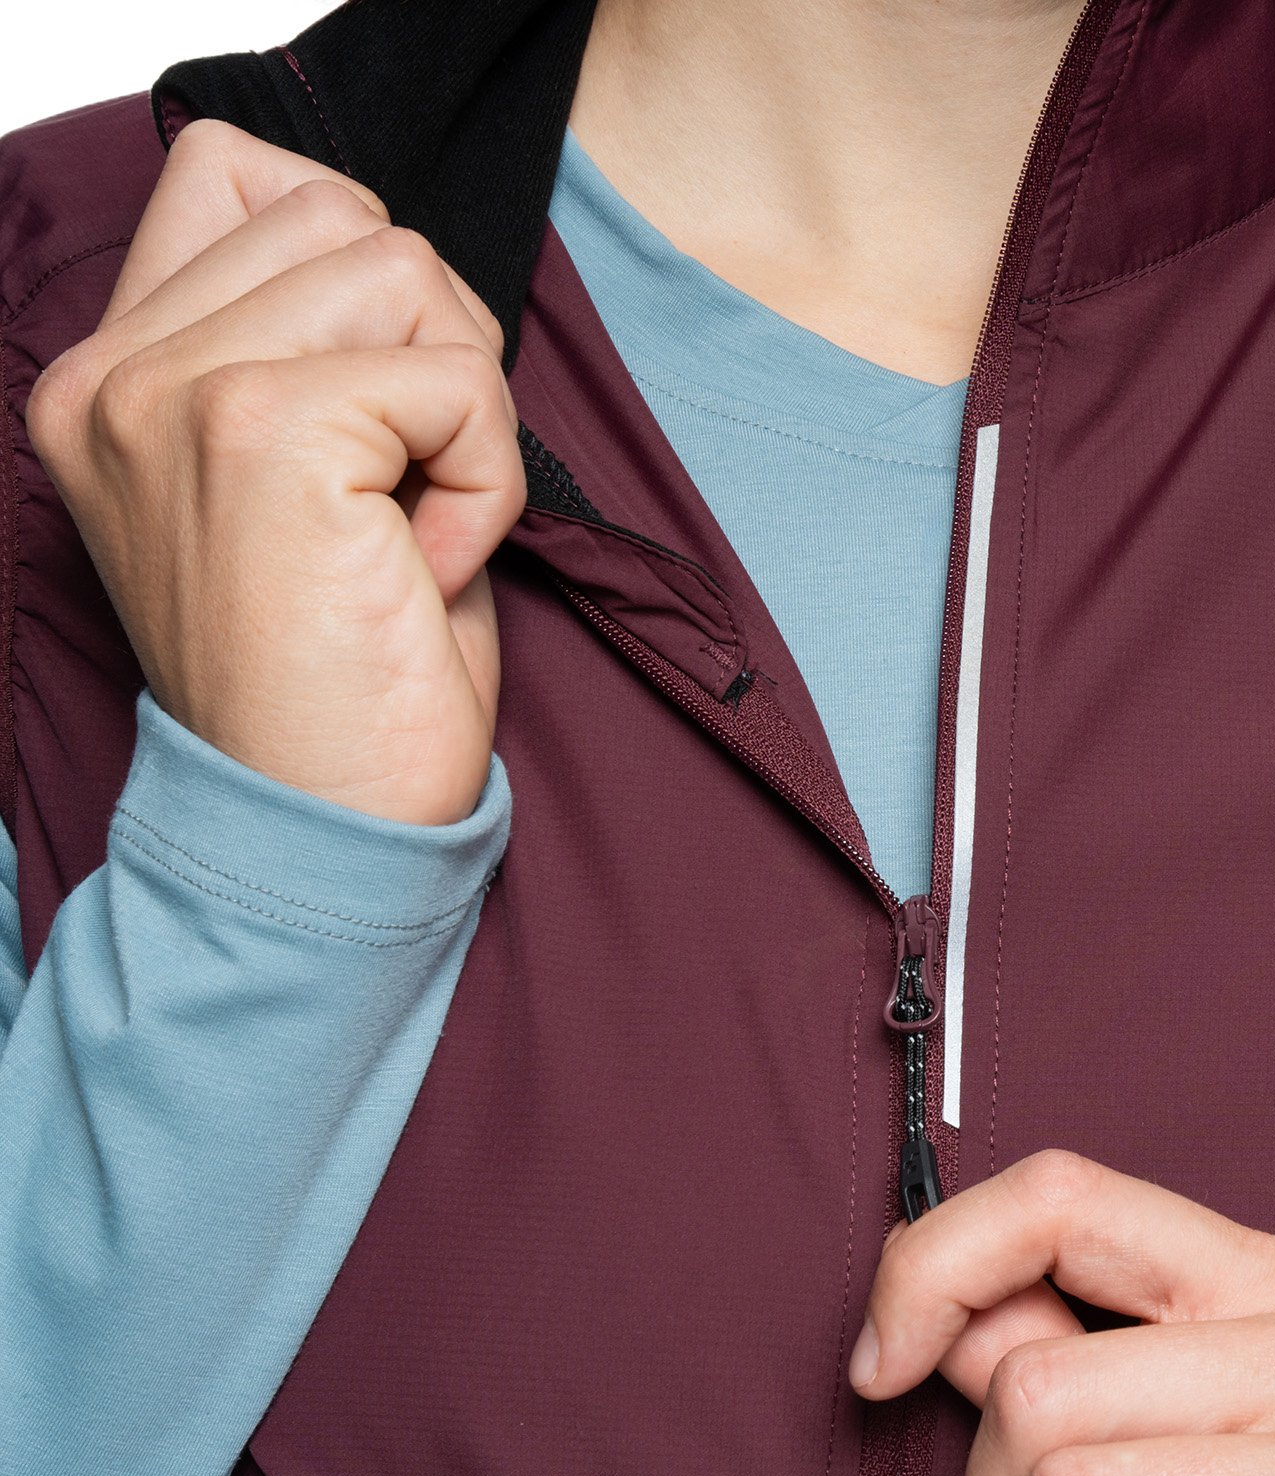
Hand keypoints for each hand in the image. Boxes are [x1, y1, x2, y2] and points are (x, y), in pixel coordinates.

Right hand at [24, 119, 520, 825]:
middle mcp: (113, 373)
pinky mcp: (265, 433)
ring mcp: (174, 395)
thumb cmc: (342, 671)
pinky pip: (458, 380)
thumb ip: (303, 345)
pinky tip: (427, 568)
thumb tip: (394, 251)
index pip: (234, 172)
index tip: (375, 405)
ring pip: (405, 269)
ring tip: (413, 526)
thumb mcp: (305, 484)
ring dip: (462, 404)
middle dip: (431, 342)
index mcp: (106, 375)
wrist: (322, 825)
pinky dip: (488, 477)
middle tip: (410, 486)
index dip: (354, 262)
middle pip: (345, 215)